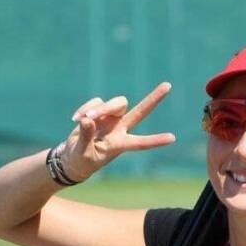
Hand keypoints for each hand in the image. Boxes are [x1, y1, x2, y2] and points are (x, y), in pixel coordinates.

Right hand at [60, 82, 175, 181]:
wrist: (73, 157)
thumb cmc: (82, 160)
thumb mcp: (83, 153)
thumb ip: (86, 137)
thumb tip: (87, 120)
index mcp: (121, 144)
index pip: (141, 142)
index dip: (155, 140)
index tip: (172, 138)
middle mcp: (120, 129)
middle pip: (140, 111)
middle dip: (153, 99)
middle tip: (168, 85)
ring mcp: (111, 119)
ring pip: (117, 103)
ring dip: (102, 108)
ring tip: (85, 119)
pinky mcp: (100, 111)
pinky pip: (96, 102)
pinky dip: (85, 108)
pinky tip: (75, 119)